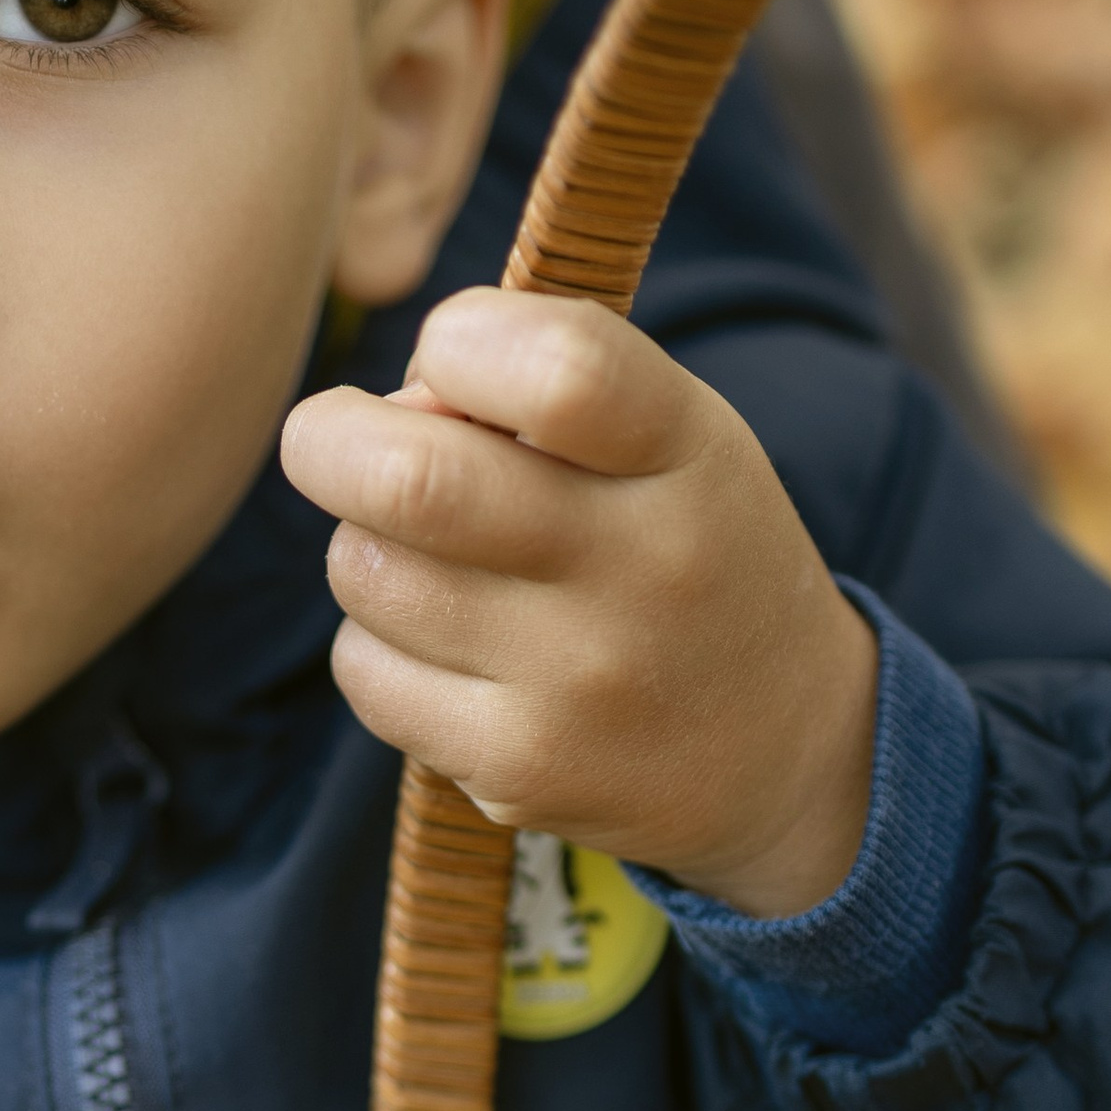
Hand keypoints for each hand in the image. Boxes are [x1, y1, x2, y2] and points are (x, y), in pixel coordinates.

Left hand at [282, 286, 880, 918]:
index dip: (457, 338)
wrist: (780, 745)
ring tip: (434, 560)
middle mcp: (646, 569)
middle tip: (334, 440)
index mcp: (689, 453)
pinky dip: (375, 643)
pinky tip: (446, 647)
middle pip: (410, 481)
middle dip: (331, 441)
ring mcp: (580, 684)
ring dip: (363, 547)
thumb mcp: (668, 433)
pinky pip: (366, 672)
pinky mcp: (521, 772)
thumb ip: (538, 384)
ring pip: (366, 573)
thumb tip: (384, 411)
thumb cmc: (681, 542)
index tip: (447, 358)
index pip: (556, 367)